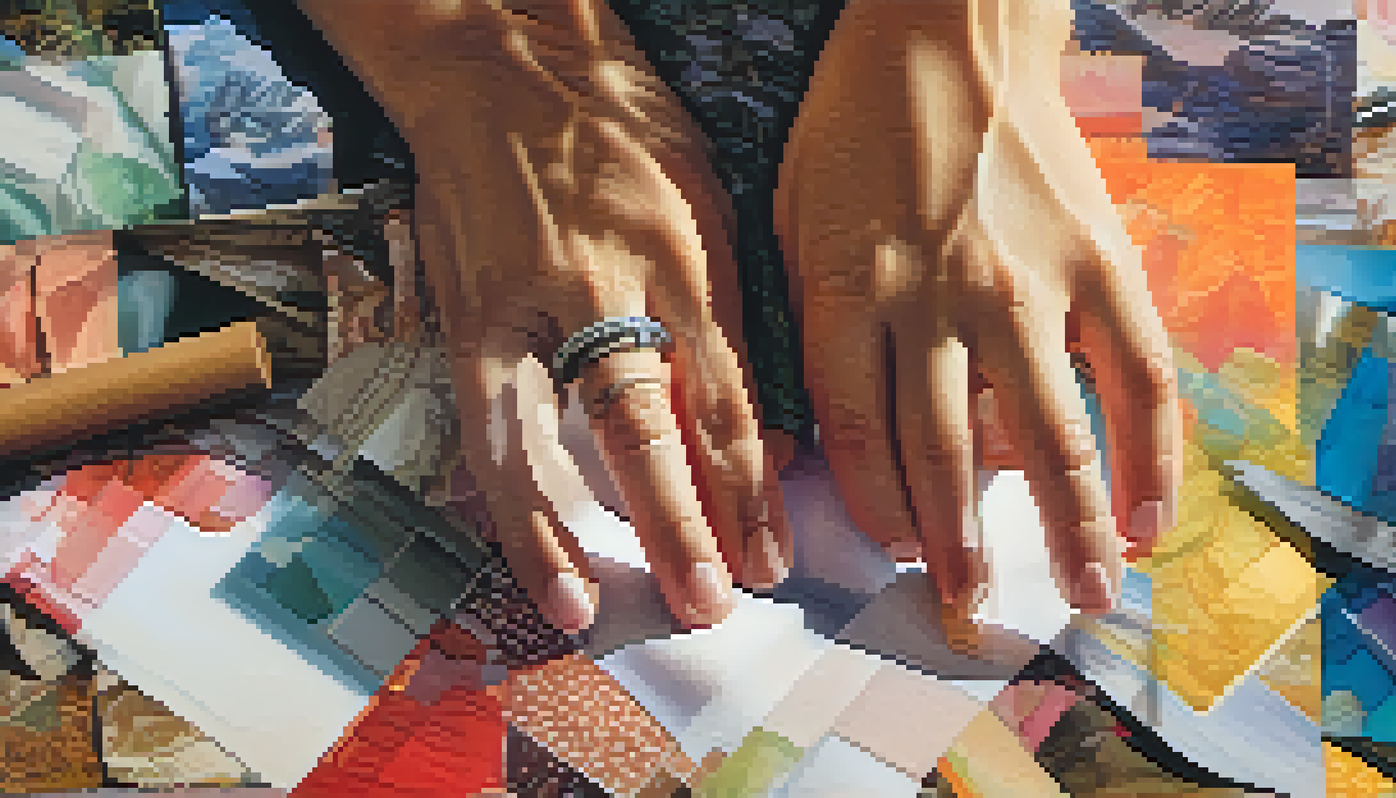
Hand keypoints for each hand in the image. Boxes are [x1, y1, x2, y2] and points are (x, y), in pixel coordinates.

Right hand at [300, 0, 793, 630]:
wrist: (501, 62)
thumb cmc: (622, 128)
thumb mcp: (706, 201)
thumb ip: (726, 314)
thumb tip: (757, 431)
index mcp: (682, 255)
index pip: (725, 398)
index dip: (750, 490)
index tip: (768, 559)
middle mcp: (606, 284)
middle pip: (648, 425)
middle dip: (680, 524)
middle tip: (708, 602)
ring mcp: (525, 300)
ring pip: (550, 434)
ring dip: (570, 532)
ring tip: (587, 609)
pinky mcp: (464, 312)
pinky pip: (484, 421)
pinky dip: (501, 494)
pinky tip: (515, 548)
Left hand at [776, 0, 1180, 613]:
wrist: (948, 29)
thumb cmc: (854, 127)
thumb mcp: (793, 219)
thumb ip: (815, 327)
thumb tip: (837, 434)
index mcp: (848, 291)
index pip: (859, 437)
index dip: (877, 513)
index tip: (896, 558)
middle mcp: (936, 301)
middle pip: (946, 458)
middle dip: (960, 551)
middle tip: (975, 612)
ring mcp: (1026, 284)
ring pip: (1048, 436)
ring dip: (1065, 531)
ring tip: (1083, 595)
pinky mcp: (1098, 260)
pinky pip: (1135, 375)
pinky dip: (1147, 453)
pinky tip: (1148, 514)